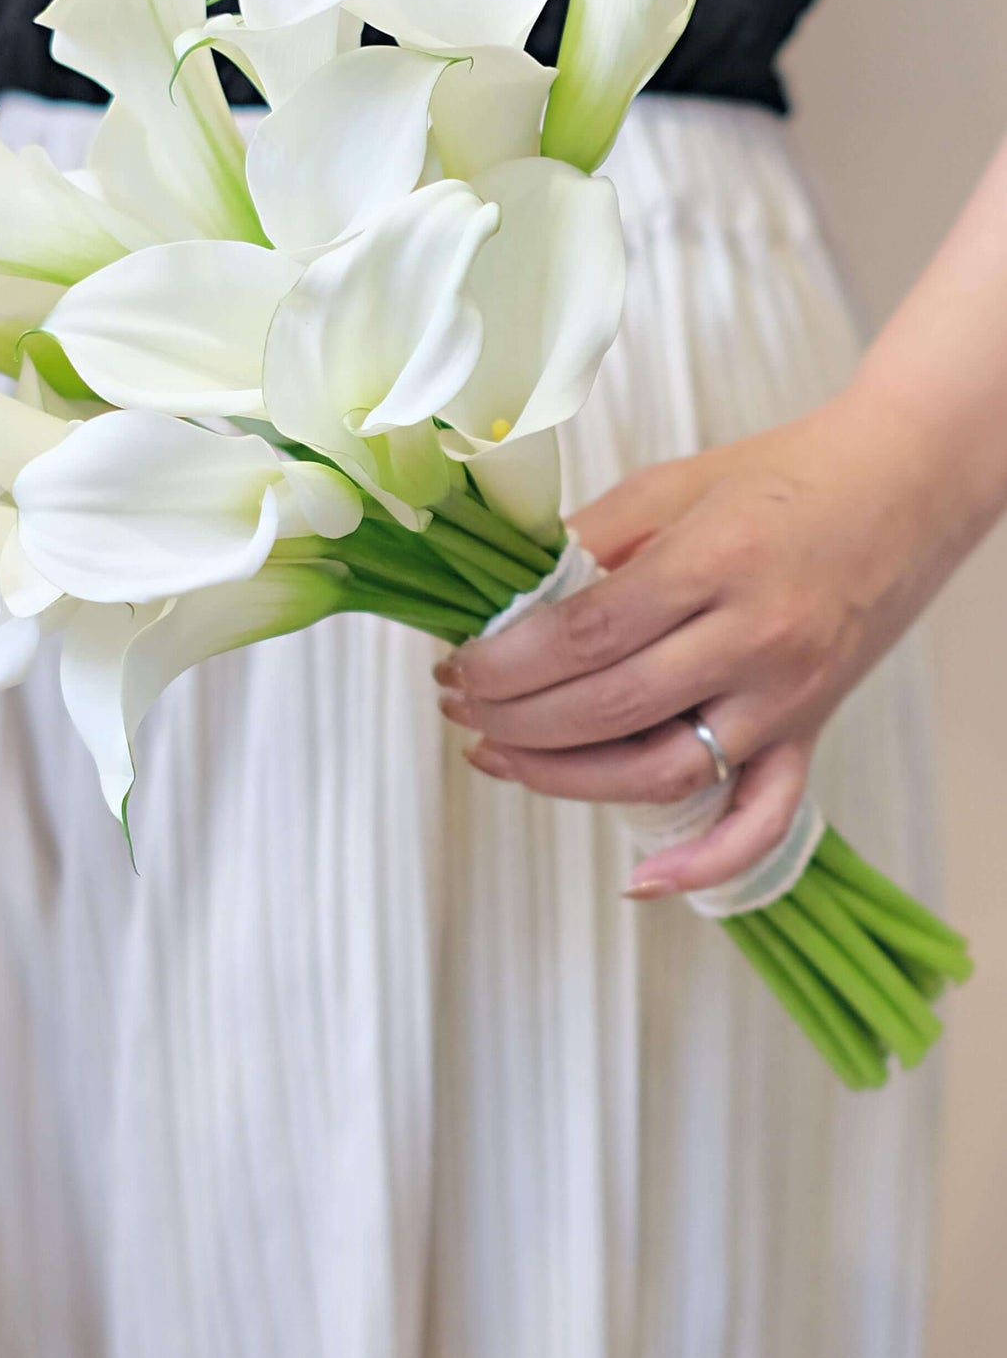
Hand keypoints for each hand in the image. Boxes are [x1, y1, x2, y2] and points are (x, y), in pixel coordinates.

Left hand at [435, 389, 963, 894]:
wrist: (902, 485)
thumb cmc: (781, 477)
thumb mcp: (669, 486)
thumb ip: (587, 541)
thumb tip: (503, 600)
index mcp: (713, 563)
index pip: (586, 635)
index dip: (506, 662)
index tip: (456, 665)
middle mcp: (753, 639)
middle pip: (610, 707)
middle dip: (514, 719)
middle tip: (459, 707)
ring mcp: (785, 696)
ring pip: (663, 771)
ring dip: (567, 780)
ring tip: (499, 758)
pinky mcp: (809, 731)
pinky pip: (764, 817)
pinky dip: (707, 863)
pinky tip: (640, 880)